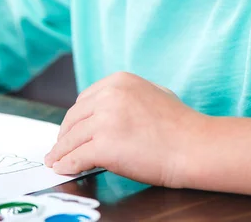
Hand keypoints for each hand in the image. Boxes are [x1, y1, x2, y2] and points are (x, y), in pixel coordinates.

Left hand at [44, 72, 204, 187]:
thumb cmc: (182, 125)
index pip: (84, 101)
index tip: (69, 129)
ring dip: (60, 152)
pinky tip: (63, 169)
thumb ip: (127, 96)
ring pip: (71, 139)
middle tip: (58, 147)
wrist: (196, 146)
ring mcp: (104, 120)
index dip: (75, 119)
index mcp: (118, 82)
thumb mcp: (153, 94)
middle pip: (74, 118)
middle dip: (64, 135)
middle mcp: (108, 96)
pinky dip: (66, 165)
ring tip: (54, 161)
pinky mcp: (104, 145)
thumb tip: (106, 108)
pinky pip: (76, 157)